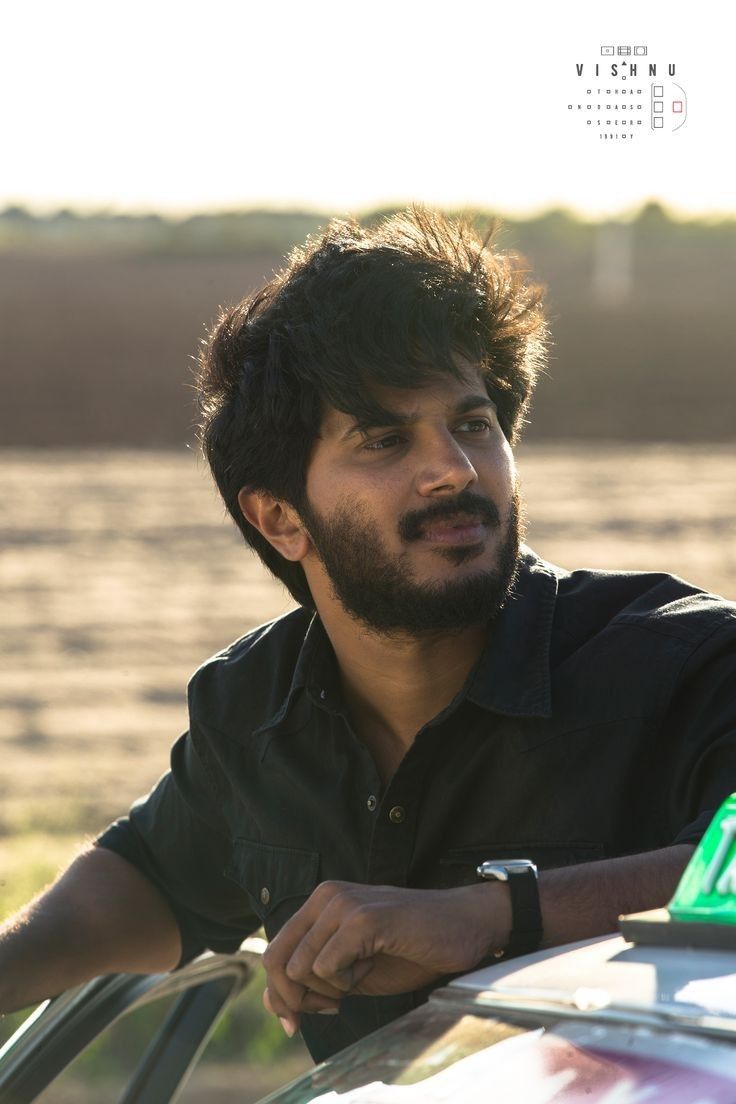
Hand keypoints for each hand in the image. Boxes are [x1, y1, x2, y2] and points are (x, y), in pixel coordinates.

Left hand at [261, 880, 508, 1035]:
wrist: (464, 927)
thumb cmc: (411, 949)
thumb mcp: (353, 971)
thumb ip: (312, 982)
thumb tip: (272, 1006)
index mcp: (320, 903)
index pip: (273, 953)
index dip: (280, 995)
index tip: (298, 1021)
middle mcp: (325, 896)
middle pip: (277, 962)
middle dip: (300, 998)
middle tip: (336, 1003)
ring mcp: (342, 904)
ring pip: (301, 968)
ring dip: (332, 987)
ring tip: (365, 970)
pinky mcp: (362, 918)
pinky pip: (327, 968)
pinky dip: (349, 981)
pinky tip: (375, 963)